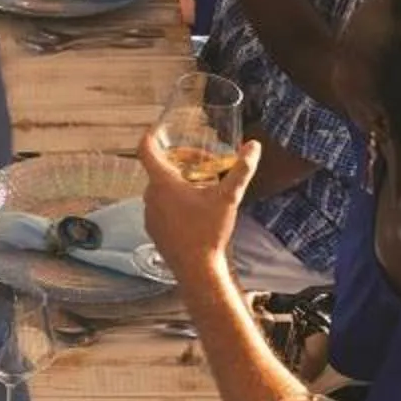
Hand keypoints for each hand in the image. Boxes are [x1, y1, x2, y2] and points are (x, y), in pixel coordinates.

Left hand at [137, 121, 258, 275]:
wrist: (197, 269)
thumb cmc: (209, 232)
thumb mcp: (228, 197)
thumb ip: (241, 170)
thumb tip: (254, 146)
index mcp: (163, 183)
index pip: (146, 150)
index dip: (150, 137)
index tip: (158, 130)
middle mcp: (150, 196)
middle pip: (159, 168)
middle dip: (181, 162)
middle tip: (204, 165)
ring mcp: (149, 214)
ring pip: (160, 188)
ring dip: (178, 183)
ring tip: (202, 188)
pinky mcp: (152, 228)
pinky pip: (160, 206)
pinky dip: (173, 201)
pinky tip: (194, 210)